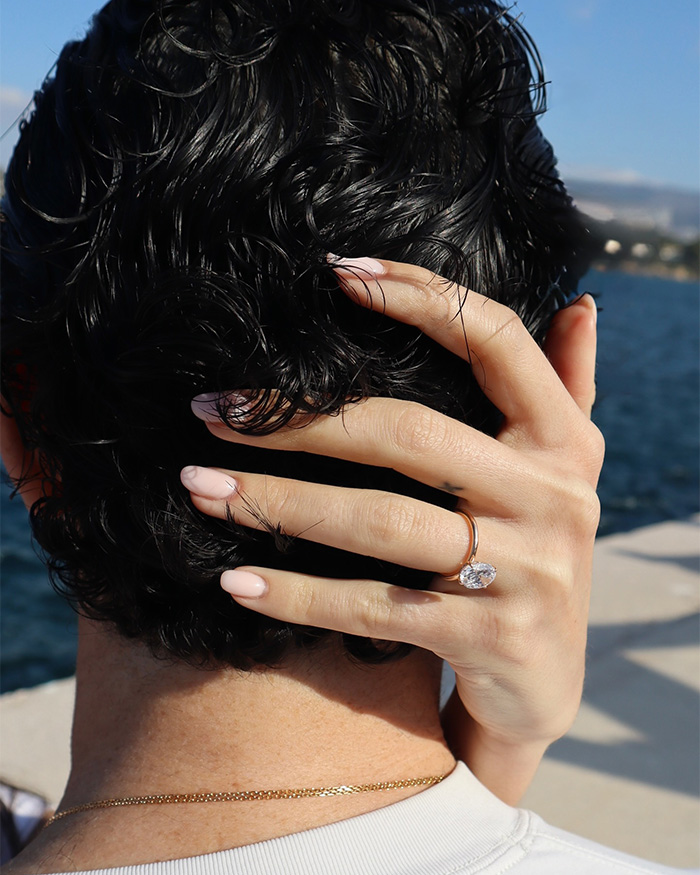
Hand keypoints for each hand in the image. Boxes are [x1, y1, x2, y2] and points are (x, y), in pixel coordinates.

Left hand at [182, 257, 602, 802]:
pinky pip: (373, 608)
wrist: (542, 685)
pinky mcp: (489, 639)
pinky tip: (235, 583)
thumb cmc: (528, 560)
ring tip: (199, 486)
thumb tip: (581, 302)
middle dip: (301, 420)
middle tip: (213, 409)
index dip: (421, 296)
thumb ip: (568, 388)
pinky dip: (299, 596)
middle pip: (411, 433)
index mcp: (564, 442)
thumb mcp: (562, 474)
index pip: (496, 340)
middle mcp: (556, 496)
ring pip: (381, 520)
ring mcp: (528, 571)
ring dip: (277, 502)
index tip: (336, 273)